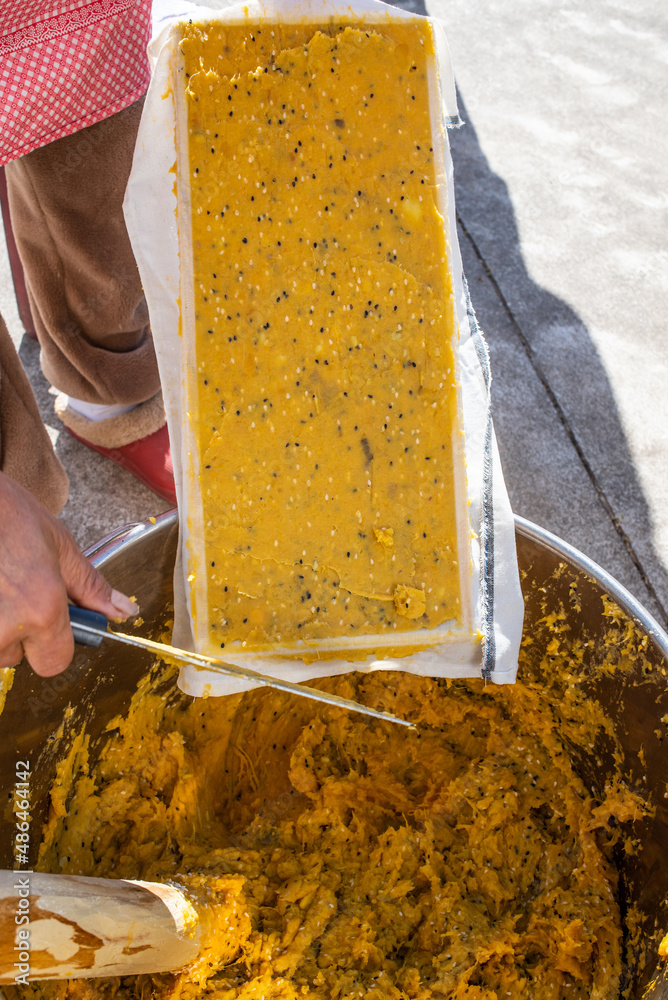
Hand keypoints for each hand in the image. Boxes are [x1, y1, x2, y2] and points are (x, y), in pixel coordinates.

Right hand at [0, 471, 135, 675]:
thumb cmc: (6, 513)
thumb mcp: (59, 546)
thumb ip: (90, 587)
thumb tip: (122, 612)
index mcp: (41, 610)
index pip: (56, 662)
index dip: (55, 642)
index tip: (48, 618)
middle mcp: (5, 627)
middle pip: (19, 657)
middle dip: (20, 634)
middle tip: (15, 591)